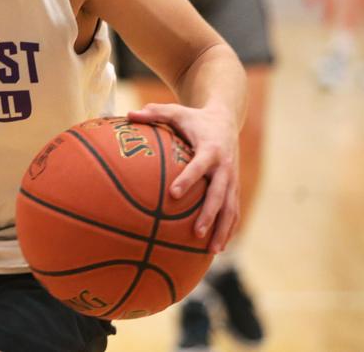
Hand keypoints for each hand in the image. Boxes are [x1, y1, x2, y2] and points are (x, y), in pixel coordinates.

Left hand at [128, 103, 239, 252]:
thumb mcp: (175, 111)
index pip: (199, 166)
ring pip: (231, 207)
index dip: (188, 179)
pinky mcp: (235, 186)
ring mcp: (232, 178)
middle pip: (220, 193)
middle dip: (209, 214)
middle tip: (196, 233)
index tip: (174, 194)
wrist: (225, 119)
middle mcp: (225, 166)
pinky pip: (234, 210)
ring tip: (212, 251)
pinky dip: (229, 229)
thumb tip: (128, 114)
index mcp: (210, 148)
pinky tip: (219, 248)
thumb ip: (153, 112)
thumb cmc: (193, 118)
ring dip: (222, 229)